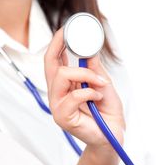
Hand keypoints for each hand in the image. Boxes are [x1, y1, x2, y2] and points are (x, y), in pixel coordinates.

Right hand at [44, 28, 124, 146]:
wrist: (114, 136)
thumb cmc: (108, 113)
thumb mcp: (104, 85)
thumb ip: (95, 69)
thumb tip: (90, 49)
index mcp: (66, 85)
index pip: (54, 60)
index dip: (57, 43)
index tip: (66, 29)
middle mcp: (58, 94)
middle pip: (50, 64)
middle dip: (60, 46)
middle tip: (76, 39)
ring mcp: (58, 106)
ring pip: (61, 76)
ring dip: (85, 74)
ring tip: (101, 82)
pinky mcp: (63, 118)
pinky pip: (72, 97)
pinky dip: (89, 92)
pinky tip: (98, 96)